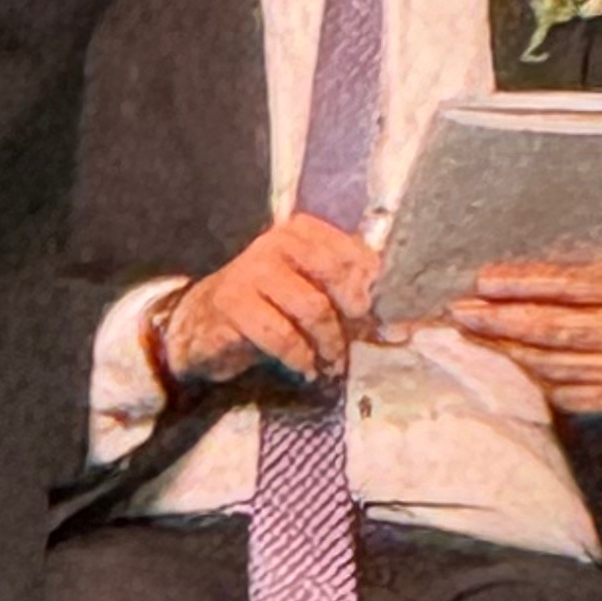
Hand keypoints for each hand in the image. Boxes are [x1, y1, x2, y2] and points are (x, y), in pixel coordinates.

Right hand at [155, 213, 380, 390]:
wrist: (204, 324)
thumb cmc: (269, 307)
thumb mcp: (309, 291)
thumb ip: (347, 293)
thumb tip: (397, 315)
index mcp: (298, 233)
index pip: (352, 253)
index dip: (370, 288)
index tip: (371, 317)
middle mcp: (273, 244)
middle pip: (335, 277)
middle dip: (350, 315)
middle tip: (350, 342)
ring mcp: (249, 271)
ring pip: (312, 307)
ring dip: (328, 344)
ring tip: (328, 363)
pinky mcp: (231, 304)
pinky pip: (281, 335)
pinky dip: (299, 357)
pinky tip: (303, 367)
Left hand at [449, 255, 601, 420]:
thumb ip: (565, 277)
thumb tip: (494, 280)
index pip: (566, 284)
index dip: (522, 283)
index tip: (481, 282)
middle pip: (554, 327)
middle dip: (500, 320)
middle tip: (459, 312)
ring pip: (551, 363)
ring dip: (503, 351)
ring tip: (467, 339)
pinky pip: (561, 392)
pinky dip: (525, 380)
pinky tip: (497, 369)